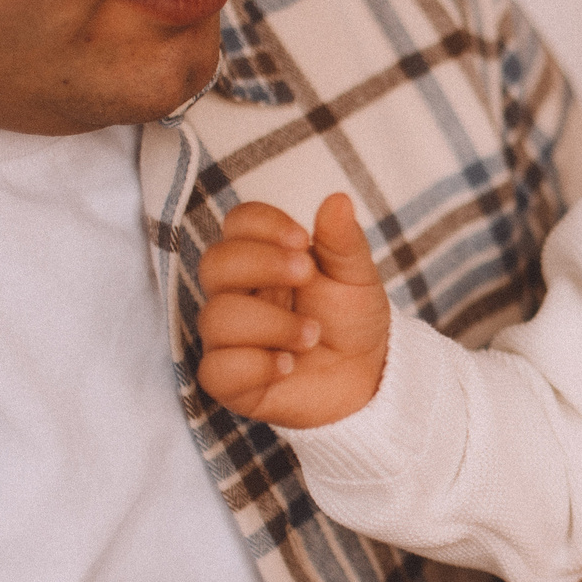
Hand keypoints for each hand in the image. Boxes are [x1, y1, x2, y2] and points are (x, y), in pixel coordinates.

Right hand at [198, 192, 391, 427]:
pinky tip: (288, 365)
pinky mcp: (231, 381)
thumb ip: (344, 242)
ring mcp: (229, 338)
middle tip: (307, 276)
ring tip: (312, 335)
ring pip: (217, 318)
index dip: (264, 225)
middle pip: (214, 263)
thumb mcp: (357, 278)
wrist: (367, 378)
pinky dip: (257, 365)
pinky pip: (216, 370)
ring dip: (272, 323)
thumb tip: (338, 200)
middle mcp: (237, 294)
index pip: (238, 223)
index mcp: (263, 259)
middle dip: (262, 265)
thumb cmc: (352, 321)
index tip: (303, 241)